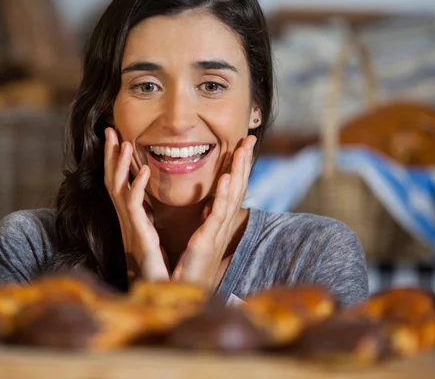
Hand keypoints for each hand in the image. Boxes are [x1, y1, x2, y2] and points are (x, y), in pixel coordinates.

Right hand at [103, 128, 169, 281]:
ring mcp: (130, 226)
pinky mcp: (137, 235)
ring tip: (123, 142)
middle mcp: (127, 220)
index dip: (116, 162)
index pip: (120, 183)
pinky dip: (137, 187)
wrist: (157, 292)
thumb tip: (152, 204)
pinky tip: (143, 170)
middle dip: (111, 156)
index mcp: (132, 218)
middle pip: (113, 181)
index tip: (117, 139)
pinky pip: (133, 207)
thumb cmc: (158, 267)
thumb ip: (149, 218)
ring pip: (118, 189)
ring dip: (120, 165)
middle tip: (109, 131)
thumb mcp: (152, 236)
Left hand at [171, 135, 256, 287]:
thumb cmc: (190, 270)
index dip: (238, 166)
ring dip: (238, 172)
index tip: (242, 144)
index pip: (231, 188)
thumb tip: (211, 203)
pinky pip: (218, 216)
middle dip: (243, 162)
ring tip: (242, 149)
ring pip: (232, 197)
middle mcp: (221, 226)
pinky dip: (224, 196)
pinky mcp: (207, 242)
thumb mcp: (200, 239)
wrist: (184, 296)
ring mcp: (217, 233)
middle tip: (250, 138)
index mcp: (217, 223)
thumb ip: (207, 220)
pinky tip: (227, 178)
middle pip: (237, 187)